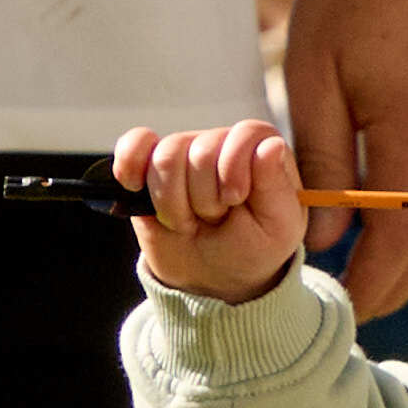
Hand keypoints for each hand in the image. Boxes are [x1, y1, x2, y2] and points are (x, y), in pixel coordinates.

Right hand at [118, 117, 314, 304]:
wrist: (211, 274)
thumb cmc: (252, 248)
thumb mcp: (277, 227)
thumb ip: (276, 186)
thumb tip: (271, 145)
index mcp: (261, 152)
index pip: (246, 133)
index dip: (235, 166)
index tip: (235, 199)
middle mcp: (221, 143)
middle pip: (201, 150)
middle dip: (205, 199)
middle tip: (214, 218)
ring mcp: (183, 150)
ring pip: (166, 158)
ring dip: (173, 203)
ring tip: (188, 220)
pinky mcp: (147, 162)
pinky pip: (133, 144)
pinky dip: (130, 167)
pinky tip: (136, 188)